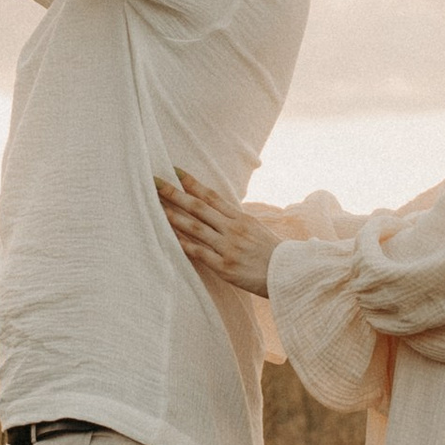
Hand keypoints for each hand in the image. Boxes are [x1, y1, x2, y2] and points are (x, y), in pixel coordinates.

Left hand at [156, 168, 288, 297]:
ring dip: (173, 216)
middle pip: (199, 207)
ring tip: (156, 207)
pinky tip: (169, 237)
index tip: (174, 171)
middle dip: (175, 194)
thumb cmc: (269, 252)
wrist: (289, 274)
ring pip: (195, 228)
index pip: (211, 195)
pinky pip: (200, 253)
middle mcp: (233, 229)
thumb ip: (233, 218)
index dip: (191, 182)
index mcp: (240, 217)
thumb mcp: (255, 228)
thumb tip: (213, 208)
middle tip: (155, 182)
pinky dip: (184, 244)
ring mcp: (228, 247)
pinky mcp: (225, 267)